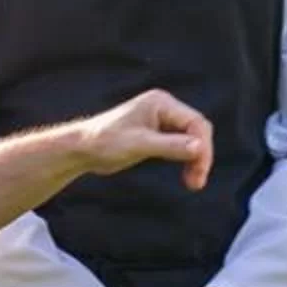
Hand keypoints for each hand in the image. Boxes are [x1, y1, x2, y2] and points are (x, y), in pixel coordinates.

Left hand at [78, 90, 212, 189]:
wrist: (83, 149)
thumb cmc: (105, 142)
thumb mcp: (138, 145)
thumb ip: (170, 146)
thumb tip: (200, 147)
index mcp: (161, 103)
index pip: (196, 122)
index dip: (203, 147)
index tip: (200, 171)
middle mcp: (165, 108)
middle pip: (197, 130)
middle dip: (201, 155)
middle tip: (197, 182)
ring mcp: (162, 121)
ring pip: (192, 140)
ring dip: (195, 160)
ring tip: (193, 183)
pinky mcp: (158, 135)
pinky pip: (182, 146)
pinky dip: (186, 160)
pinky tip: (186, 176)